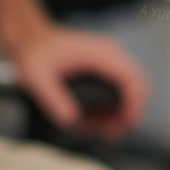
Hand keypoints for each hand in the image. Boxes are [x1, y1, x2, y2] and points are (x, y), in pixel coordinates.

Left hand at [7, 24, 149, 139]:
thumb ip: (53, 98)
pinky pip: (120, 86)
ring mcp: (110, 57)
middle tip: (108, 133)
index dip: (135, 104)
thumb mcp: (37, 78)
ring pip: (131, 88)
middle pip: (138, 84)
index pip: (131, 79)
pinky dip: (113, 105)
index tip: (127, 124)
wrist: (31, 36)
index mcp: (100, 54)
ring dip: (119, 112)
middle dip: (129, 112)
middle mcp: (111, 53)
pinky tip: (93, 118)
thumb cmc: (35, 52)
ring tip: (94, 129)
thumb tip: (71, 120)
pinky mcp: (105, 64)